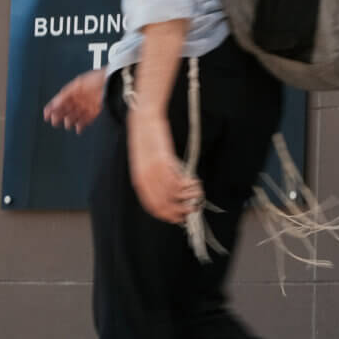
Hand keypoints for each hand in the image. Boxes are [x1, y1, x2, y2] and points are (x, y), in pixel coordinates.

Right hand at [43, 68, 104, 133]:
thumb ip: (66, 94)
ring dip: (70, 121)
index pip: (60, 100)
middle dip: (59, 115)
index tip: (46, 114)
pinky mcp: (96, 110)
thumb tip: (55, 102)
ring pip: (76, 115)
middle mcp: (80, 97)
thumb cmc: (98, 78)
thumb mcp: (78, 84)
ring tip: (67, 125)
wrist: (114, 81)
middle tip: (54, 122)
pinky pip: (87, 119)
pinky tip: (78, 128)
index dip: (53, 107)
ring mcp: (87, 104)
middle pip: (67, 109)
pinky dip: (81, 125)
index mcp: (74, 89)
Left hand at [127, 110, 201, 224]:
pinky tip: (196, 182)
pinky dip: (190, 186)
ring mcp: (154, 172)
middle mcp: (146, 180)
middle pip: (164, 206)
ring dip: (189, 198)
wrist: (144, 120)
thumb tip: (170, 192)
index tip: (179, 218)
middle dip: (181, 211)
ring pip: (174, 196)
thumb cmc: (147, 140)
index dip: (168, 215)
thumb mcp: (145, 162)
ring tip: (198, 193)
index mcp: (140, 182)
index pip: (153, 207)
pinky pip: (178, 182)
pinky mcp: (164, 162)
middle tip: (193, 209)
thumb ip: (154, 178)